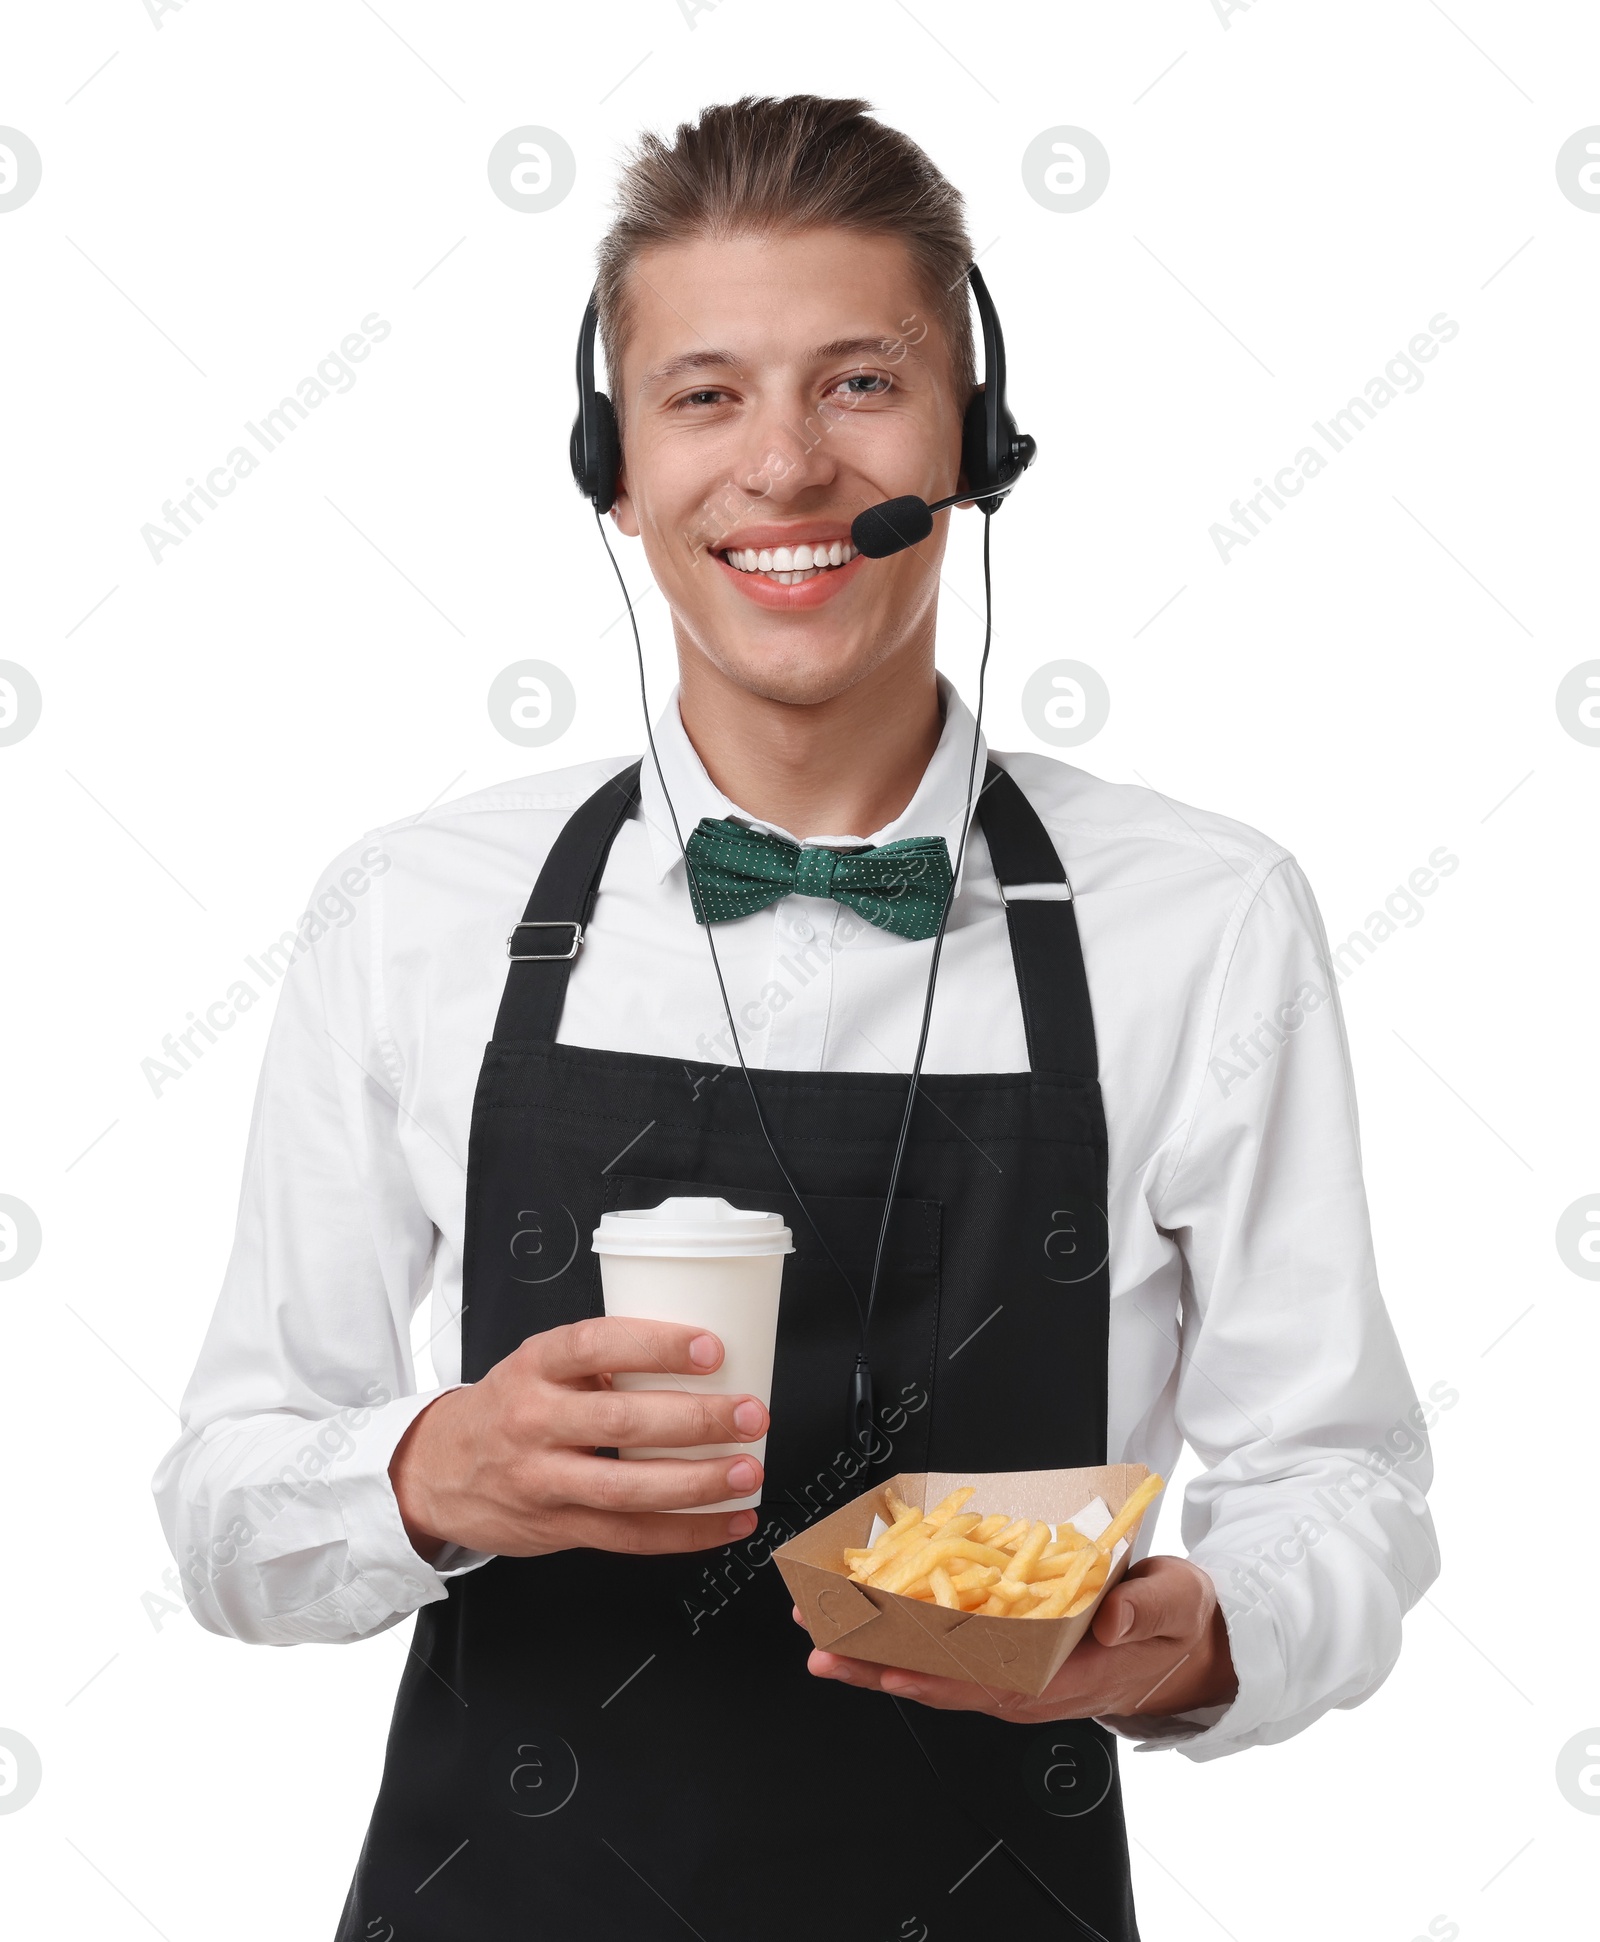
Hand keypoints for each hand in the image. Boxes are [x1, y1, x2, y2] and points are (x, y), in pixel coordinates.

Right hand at [389, 1315, 767, 1561]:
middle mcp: (534, 1422)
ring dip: (698, 1484)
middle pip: (620, 1422)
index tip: (710, 1348)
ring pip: (627, 1489)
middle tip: (749, 1413)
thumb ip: (599, 1360)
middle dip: (695, 1420)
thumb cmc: (506, 1409)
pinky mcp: (558, 1529)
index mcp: (535, 1366)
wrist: (435, 1472)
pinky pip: (628, 1538)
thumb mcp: (537, 1365)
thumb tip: (697, 1355)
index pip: (595, 1345)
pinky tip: (728, 1523)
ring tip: (747, 1473)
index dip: (655, 1345)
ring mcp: (543, 1482)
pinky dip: (686, 1533)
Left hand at [800, 1555, 1236, 1720]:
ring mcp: (1015, 1675)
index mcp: (1064, 1677)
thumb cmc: (1176, 1624)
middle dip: (878, 1668)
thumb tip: (1111, 1620)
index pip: (986, 1683)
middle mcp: (1029, 1684)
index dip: (933, 1677)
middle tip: (822, 1649)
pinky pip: (947, 1657)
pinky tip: (869, 1630)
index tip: (885, 1668)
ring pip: (935, 1673)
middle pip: (943, 1683)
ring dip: (878, 1659)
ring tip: (825, 1640)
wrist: (1185, 1645)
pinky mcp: (1007, 1659)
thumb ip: (1144, 1611)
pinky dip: (904, 1644)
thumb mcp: (1175, 1605)